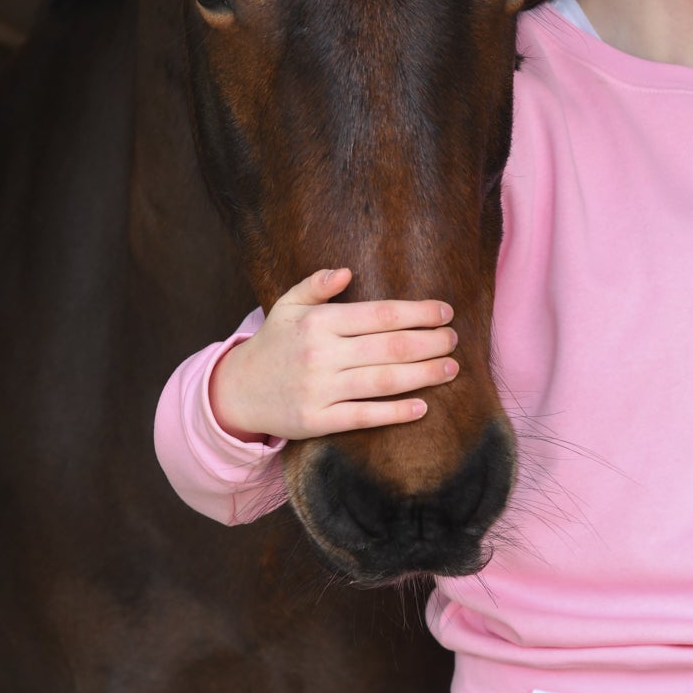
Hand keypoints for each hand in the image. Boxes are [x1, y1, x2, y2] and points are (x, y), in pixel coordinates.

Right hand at [209, 267, 458, 441]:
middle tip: (454, 340)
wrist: (238, 391)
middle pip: (389, 347)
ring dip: (423, 375)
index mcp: (319, 322)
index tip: (446, 313)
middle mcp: (320, 354)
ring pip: (383, 381)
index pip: (380, 314)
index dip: (418, 313)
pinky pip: (363, 416)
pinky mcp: (316, 420)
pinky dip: (395, 413)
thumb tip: (346, 271)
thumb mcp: (287, 306)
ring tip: (450, 369)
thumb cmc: (274, 344)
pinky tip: (422, 407)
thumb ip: (316, 285)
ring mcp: (319, 389)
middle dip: (429, 343)